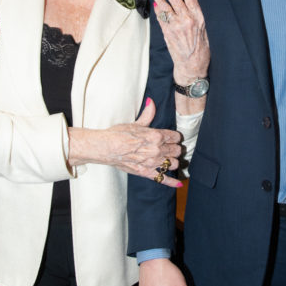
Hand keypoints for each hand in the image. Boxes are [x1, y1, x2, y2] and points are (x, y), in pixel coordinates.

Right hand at [67, 98, 182, 186]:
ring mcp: (152, 162)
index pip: (175, 137)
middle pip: (176, 150)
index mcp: (156, 136)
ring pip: (173, 163)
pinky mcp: (146, 172)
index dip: (175, 137)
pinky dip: (172, 182)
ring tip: (169, 159)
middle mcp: (157, 149)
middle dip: (175, 148)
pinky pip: (162, 179)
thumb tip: (151, 102)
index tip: (172, 138)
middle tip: (171, 148)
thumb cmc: (118, 134)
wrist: (106, 147)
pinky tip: (178, 184)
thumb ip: (147, 114)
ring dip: (173, 161)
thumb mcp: (135, 123)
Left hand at [152, 0, 208, 84]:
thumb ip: (196, 18)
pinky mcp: (168, 34)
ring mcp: (176, 27)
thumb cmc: (201, 50)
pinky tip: (155, 5)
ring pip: (166, 7)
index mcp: (199, 18)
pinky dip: (158, 10)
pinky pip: (161, 19)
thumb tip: (187, 5)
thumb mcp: (204, 31)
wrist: (192, 67)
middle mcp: (187, 21)